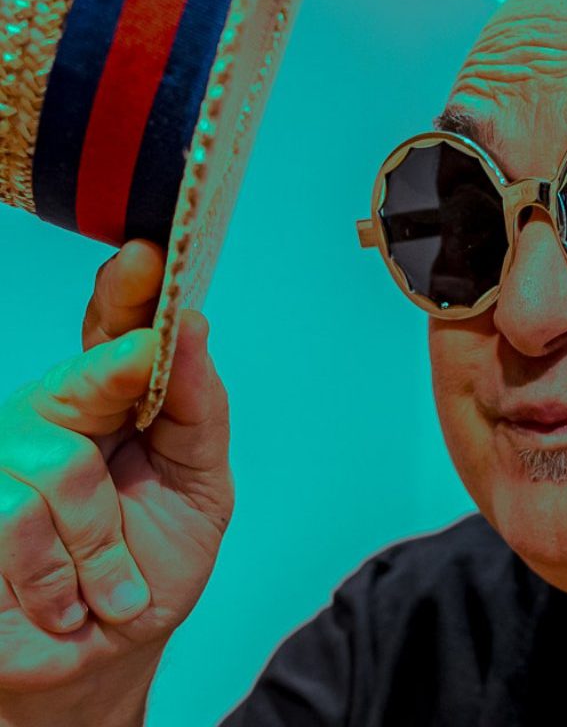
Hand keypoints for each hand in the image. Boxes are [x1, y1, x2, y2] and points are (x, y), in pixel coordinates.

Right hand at [0, 240, 233, 706]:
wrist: (107, 655)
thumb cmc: (155, 562)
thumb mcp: (200, 484)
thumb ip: (198, 406)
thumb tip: (191, 328)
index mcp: (110, 399)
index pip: (112, 329)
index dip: (124, 291)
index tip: (148, 256)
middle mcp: (47, 417)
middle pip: (74, 383)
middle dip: (111, 397)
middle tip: (133, 418)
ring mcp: (0, 466)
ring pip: (53, 471)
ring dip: (100, 543)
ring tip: (113, 582)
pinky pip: (15, 524)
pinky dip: (62, 576)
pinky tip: (74, 601)